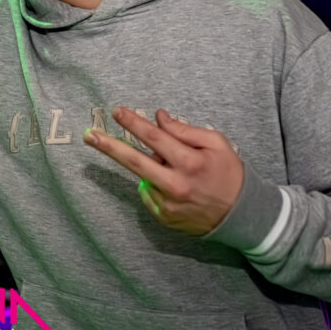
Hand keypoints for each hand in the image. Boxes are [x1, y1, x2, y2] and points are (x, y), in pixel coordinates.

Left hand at [83, 108, 243, 234]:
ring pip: (144, 177)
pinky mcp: (164, 217)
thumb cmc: (229, 173)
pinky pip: (148, 193)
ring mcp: (168, 204)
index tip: (117, 111)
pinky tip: (174, 185)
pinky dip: (155, 184)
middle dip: (109, 147)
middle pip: (134, 162)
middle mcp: (176, 185)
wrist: (242, 215)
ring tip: (176, 170)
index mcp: (191, 162)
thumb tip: (158, 118)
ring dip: (150, 167)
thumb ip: (185, 130)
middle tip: (88, 135)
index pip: (155, 138)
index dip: (134, 123)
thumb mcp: (216, 143)